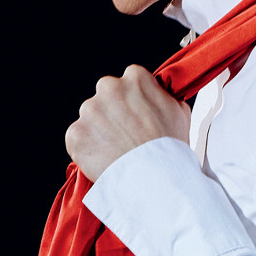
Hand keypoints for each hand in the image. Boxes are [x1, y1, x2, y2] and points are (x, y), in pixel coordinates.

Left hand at [65, 64, 190, 181]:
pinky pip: (78, 138)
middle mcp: (108, 87)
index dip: (134, 100)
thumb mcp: (179, 110)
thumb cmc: (170, 146)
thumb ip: (163, 95)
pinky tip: (105, 158)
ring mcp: (89, 111)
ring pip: (91, 118)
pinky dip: (88, 148)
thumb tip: (158, 93)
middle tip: (126, 134)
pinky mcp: (75, 133)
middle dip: (113, 112)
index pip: (129, 81)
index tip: (138, 115)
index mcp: (135, 77)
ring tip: (117, 150)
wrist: (155, 177)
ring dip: (99, 130)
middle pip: (106, 96)